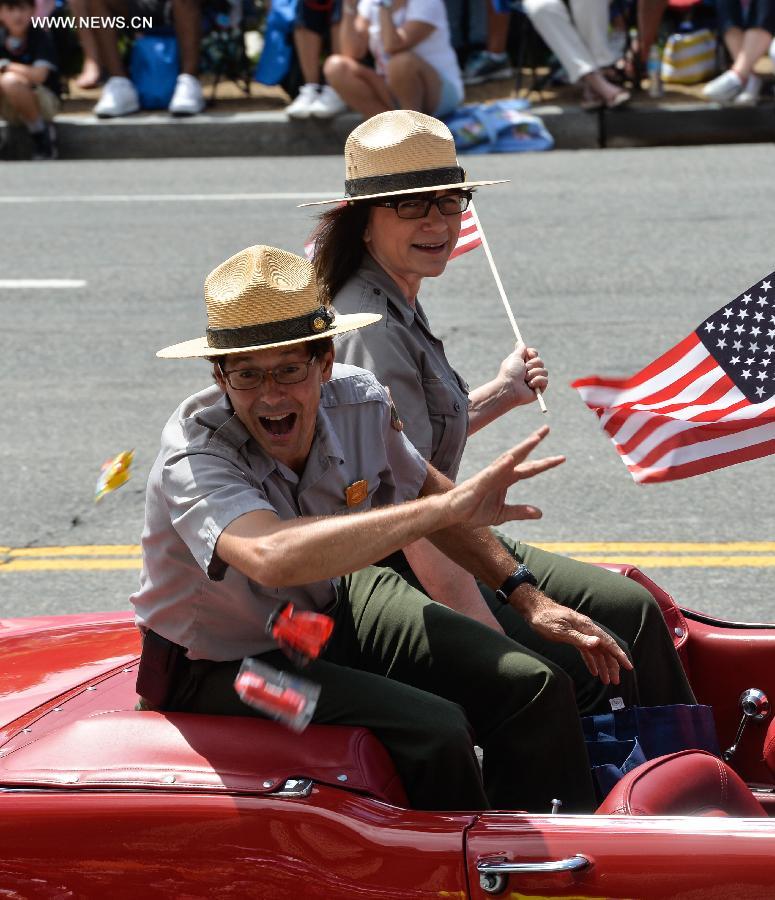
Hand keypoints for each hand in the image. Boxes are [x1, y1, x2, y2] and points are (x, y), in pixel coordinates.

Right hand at [447, 425, 563, 528]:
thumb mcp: (502, 514)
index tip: (562, 457)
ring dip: (521, 449)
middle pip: (520, 455)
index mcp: (507, 479)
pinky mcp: (479, 482)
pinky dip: (502, 465)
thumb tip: (540, 513)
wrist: (454, 514)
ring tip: (534, 439)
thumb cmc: (475, 510)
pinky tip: (511, 459)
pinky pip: (492, 473)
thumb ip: (520, 512)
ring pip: (508, 459)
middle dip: (533, 442)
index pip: (529, 469)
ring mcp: (490, 476)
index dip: (545, 463)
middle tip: (547, 429)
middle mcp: (500, 473)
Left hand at [497, 342, 548, 407]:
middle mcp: (529, 371)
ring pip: (544, 371)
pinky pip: (545, 380)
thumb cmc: (510, 373)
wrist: (509, 388)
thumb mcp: (515, 358)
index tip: (528, 354)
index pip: (535, 355)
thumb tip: (520, 342)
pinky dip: (537, 381)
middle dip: (533, 364)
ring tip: (525, 379)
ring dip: (534, 373)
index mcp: (523, 364)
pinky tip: (530, 385)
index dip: (533, 354)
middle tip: (525, 369)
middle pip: (540, 362)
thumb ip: (520, 350)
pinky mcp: (539, 389)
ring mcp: (535, 380)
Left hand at [517, 586, 633, 684]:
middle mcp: (588, 630)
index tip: (629, 667)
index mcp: (587, 627)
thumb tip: (598, 643)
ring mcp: (582, 633)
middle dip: (612, 665)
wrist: (534, 610)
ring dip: (603, 666)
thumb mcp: (561, 631)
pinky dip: (592, 661)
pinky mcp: (574, 636)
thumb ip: (579, 638)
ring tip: (607, 681)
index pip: (608, 643)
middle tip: (616, 682)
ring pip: (597, 652)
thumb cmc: (546, 619)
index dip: (619, 655)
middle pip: (605, 649)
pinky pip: (587, 651)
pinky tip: (594, 671)